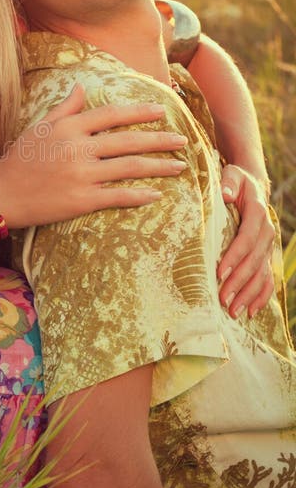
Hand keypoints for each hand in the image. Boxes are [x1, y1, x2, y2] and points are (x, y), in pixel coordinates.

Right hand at [0, 84, 187, 229]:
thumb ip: (66, 108)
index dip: (139, 112)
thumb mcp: (40, 127)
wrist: (0, 195)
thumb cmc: (20, 159)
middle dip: (160, 140)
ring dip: (158, 167)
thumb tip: (83, 86)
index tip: (161, 111)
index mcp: (70, 127)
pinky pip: (118, 196)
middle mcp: (78, 148)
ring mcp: (81, 175)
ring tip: (179, 166)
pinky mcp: (82, 200)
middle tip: (183, 141)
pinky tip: (156, 194)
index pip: (112, 114)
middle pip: (128, 141)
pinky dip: (139, 195)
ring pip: (129, 168)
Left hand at [217, 164, 274, 318]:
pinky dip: (261, 297)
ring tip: (233, 311)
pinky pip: (268, 279)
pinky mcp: (266, 256)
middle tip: (223, 299)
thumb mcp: (231, 175)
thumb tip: (224, 194)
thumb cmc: (235, 182)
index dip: (234, 256)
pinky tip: (251, 312)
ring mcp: (267, 246)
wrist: (252, 187)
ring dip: (248, 294)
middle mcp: (266, 232)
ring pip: (262, 274)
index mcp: (257, 213)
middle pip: (254, 261)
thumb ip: (228, 183)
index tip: (219, 272)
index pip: (246, 238)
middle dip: (239, 282)